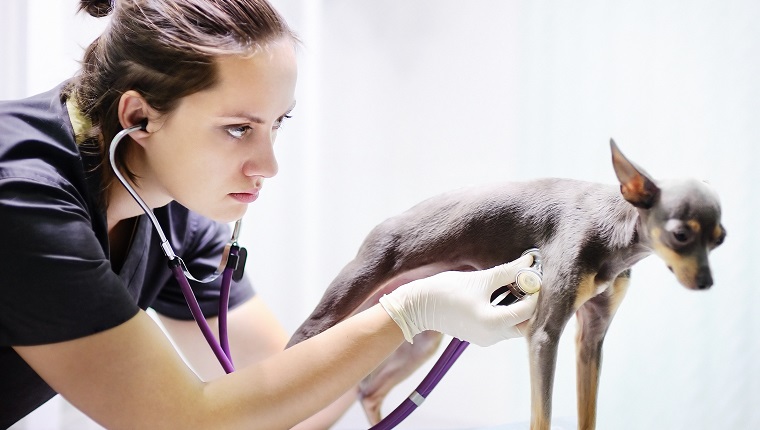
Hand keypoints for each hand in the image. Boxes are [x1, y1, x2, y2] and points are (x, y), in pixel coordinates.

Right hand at [379, 254, 538, 346]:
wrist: (417, 306)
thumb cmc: (445, 291)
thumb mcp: (480, 279)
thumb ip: (508, 272)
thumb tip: (529, 262)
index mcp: (493, 324)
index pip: (529, 309)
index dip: (535, 290)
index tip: (533, 273)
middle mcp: (493, 337)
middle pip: (526, 322)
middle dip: (530, 301)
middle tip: (527, 280)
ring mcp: (486, 339)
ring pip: (515, 325)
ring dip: (519, 305)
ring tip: (514, 283)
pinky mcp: (480, 336)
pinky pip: (502, 326)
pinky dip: (507, 311)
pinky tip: (501, 293)